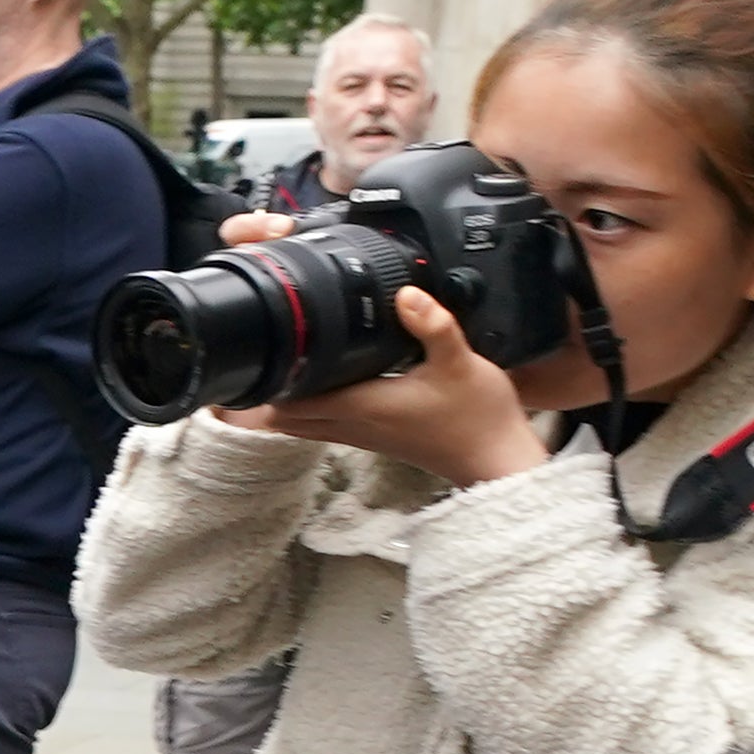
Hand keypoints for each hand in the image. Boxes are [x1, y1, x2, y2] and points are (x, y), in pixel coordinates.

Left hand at [228, 284, 540, 485]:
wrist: (497, 460)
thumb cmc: (478, 417)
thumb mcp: (460, 361)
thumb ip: (432, 325)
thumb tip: (406, 294)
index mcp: (359, 406)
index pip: (289, 400)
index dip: (266, 379)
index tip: (255, 351)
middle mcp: (351, 426)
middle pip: (283, 415)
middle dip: (266, 388)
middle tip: (262, 351)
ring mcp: (360, 436)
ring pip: (301, 423)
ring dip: (287, 399)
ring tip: (285, 363)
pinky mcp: (374, 438)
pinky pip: (325, 424)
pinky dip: (313, 405)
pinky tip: (326, 381)